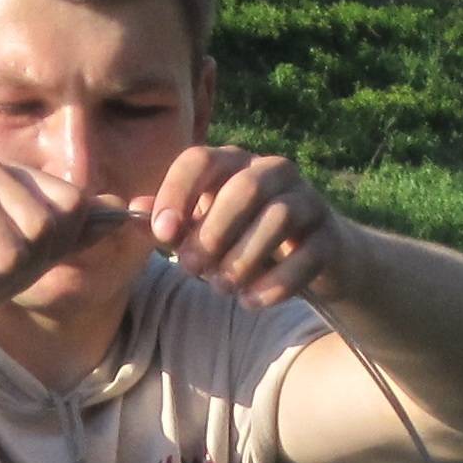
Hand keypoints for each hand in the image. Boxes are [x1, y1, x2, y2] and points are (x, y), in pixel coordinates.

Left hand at [149, 145, 352, 308]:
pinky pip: (306, 256)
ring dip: (242, 259)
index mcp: (234, 164)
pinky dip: (274, 284)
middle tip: (191, 269)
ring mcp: (307, 201)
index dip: (176, 194)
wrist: (316, 260)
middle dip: (211, 233)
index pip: (200, 160)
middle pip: (242, 189)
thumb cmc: (246, 241)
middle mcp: (273, 172)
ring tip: (222, 288)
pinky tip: (251, 302)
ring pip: (276, 219)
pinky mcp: (330, 237)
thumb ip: (171, 222)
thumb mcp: (204, 230)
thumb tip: (132, 210)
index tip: (162, 233)